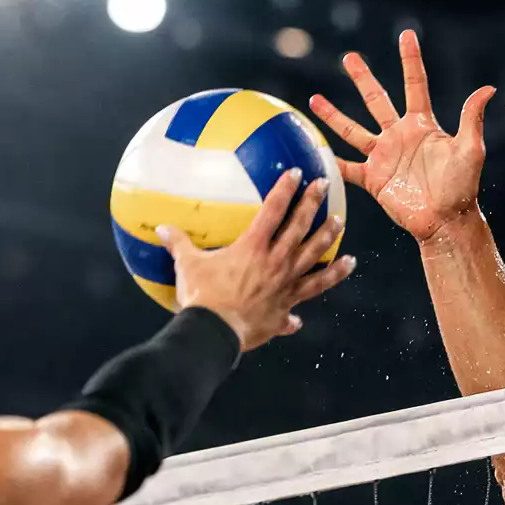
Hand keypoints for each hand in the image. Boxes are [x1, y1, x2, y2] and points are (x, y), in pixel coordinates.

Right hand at [156, 170, 354, 351]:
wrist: (215, 333)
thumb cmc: (202, 298)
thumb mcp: (187, 266)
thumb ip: (178, 244)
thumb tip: (161, 228)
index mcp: (252, 247)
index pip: (272, 210)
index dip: (284, 189)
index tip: (297, 172)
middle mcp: (275, 262)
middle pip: (299, 228)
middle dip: (312, 204)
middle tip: (324, 185)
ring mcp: (285, 284)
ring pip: (314, 256)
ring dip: (328, 238)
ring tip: (341, 224)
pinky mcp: (288, 304)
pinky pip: (314, 289)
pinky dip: (329, 280)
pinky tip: (343, 270)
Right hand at [310, 31, 495, 242]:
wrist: (445, 220)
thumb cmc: (461, 187)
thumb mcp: (469, 149)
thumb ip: (471, 119)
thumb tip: (488, 89)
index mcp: (422, 125)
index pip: (415, 85)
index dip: (410, 60)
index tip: (406, 35)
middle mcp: (399, 136)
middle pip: (376, 100)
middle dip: (363, 78)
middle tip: (349, 57)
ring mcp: (383, 156)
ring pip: (353, 129)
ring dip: (334, 115)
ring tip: (314, 99)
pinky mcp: (373, 179)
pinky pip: (346, 167)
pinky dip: (330, 160)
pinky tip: (313, 150)